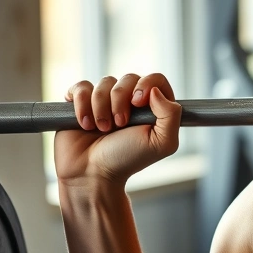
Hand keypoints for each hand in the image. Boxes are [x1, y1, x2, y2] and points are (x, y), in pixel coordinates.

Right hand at [54, 73, 181, 185]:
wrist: (92, 174)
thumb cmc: (128, 160)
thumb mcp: (161, 143)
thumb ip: (171, 115)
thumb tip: (156, 90)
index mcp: (152, 107)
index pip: (156, 79)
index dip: (146, 84)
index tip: (137, 103)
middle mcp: (130, 101)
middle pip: (129, 78)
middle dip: (120, 100)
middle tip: (119, 124)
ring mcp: (105, 100)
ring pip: (104, 82)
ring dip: (101, 107)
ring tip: (102, 129)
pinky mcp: (81, 102)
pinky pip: (81, 87)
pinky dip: (82, 104)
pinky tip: (84, 124)